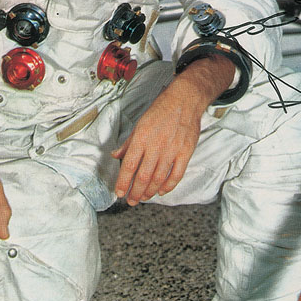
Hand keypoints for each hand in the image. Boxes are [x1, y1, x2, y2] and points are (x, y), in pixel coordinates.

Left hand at [111, 54, 234, 205]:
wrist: (185, 99)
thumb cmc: (161, 110)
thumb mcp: (139, 123)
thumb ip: (128, 143)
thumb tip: (115, 155)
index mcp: (141, 137)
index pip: (128, 165)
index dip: (123, 182)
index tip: (119, 192)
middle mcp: (156, 145)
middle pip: (143, 176)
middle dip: (135, 192)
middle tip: (131, 201)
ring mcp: (172, 150)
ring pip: (159, 178)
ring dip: (150, 191)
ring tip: (143, 197)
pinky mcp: (186, 152)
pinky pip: (176, 174)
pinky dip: (169, 186)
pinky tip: (162, 191)